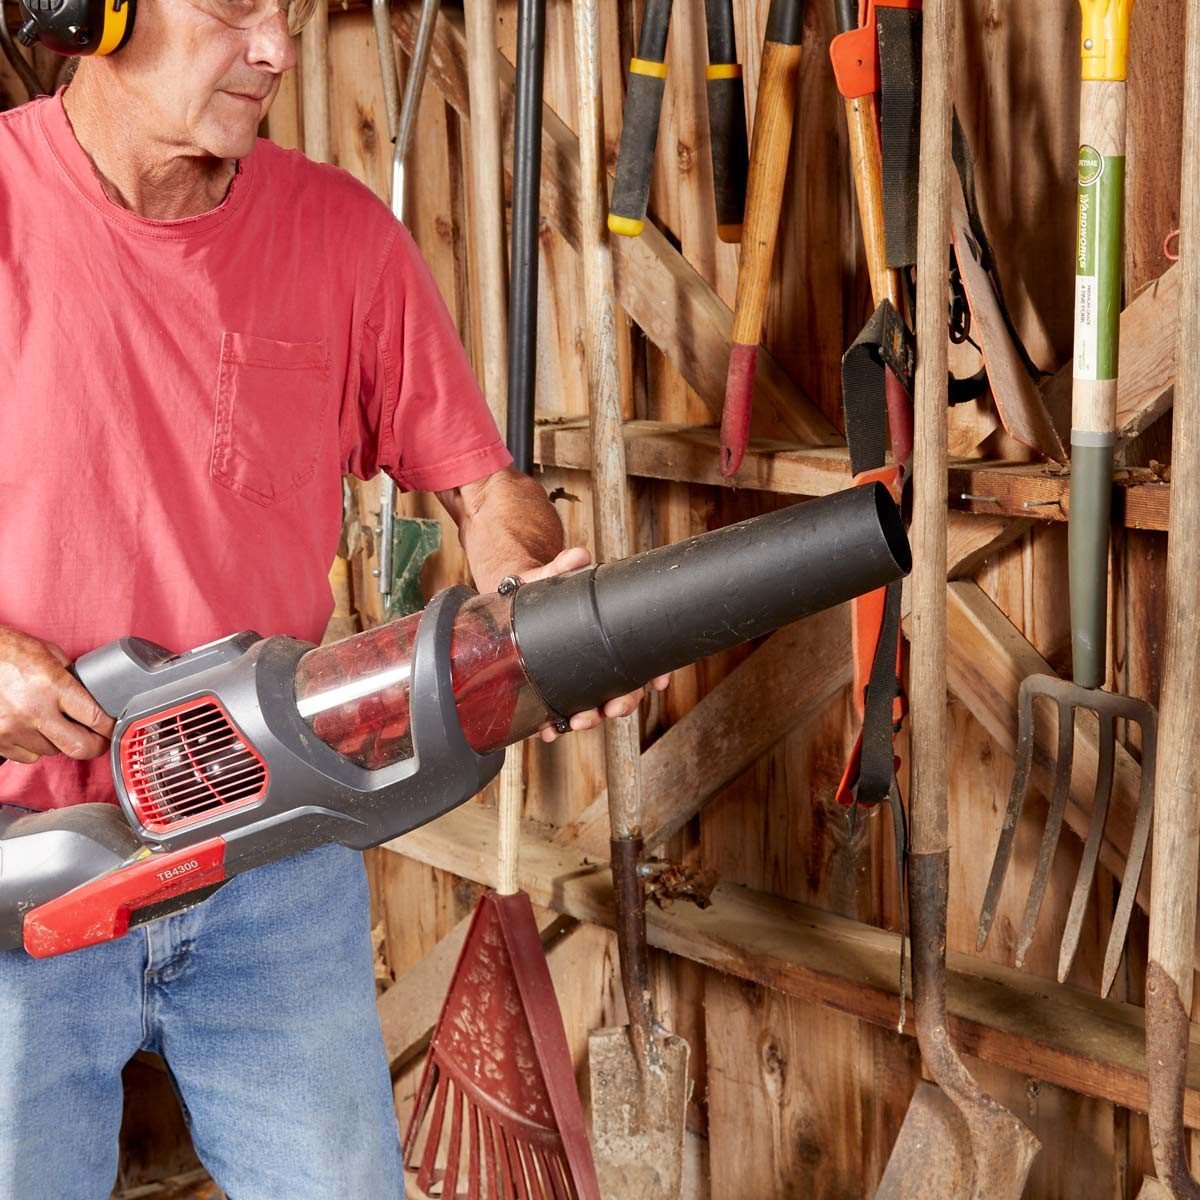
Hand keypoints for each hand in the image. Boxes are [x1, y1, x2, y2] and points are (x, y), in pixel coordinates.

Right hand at [0, 628, 114, 764]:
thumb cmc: (3, 650)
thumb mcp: (46, 653)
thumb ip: (70, 675)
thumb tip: (92, 694)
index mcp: (52, 685)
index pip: (95, 717)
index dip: (111, 727)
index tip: (115, 728)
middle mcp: (33, 711)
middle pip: (79, 747)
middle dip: (94, 746)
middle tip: (98, 740)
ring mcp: (12, 729)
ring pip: (52, 752)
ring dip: (58, 742)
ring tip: (52, 723)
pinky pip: (27, 756)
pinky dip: (33, 746)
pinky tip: (30, 728)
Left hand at [518, 548, 670, 742]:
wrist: (518, 595)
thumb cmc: (546, 584)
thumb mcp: (555, 573)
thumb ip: (564, 565)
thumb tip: (577, 556)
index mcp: (608, 637)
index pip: (639, 660)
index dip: (653, 674)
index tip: (657, 682)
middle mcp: (598, 662)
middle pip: (621, 690)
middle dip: (620, 704)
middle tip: (612, 709)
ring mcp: (577, 677)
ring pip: (593, 705)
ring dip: (589, 718)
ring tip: (579, 722)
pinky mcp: (553, 686)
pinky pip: (558, 709)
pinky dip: (555, 723)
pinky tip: (550, 731)